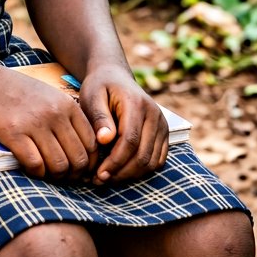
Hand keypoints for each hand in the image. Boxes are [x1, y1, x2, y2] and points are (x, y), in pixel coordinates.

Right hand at [0, 63, 98, 180]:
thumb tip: (84, 151)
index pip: (92, 144)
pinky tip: (30, 166)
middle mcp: (55, 113)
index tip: (79, 170)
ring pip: (59, 165)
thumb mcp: (48, 96)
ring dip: (54, 176)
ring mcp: (35, 123)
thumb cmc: (15, 92)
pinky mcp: (14, 134)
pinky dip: (36, 172)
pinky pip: (36, 165)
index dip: (89, 163)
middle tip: (62, 176)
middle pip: (78, 158)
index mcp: (67, 104)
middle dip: (73, 174)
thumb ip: (67, 118)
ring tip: (46, 173)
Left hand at [78, 65, 168, 185]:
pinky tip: (121, 171)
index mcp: (137, 103)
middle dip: (121, 172)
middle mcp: (155, 114)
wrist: (115, 77)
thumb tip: (105, 140)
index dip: (115, 161)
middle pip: (143, 155)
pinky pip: (157, 161)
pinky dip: (141, 170)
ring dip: (130, 174)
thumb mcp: (92, 96)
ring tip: (108, 177)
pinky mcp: (164, 134)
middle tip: (100, 180)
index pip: (130, 141)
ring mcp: (162, 125)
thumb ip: (99, 117)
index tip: (99, 173)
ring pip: (151, 162)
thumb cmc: (100, 87)